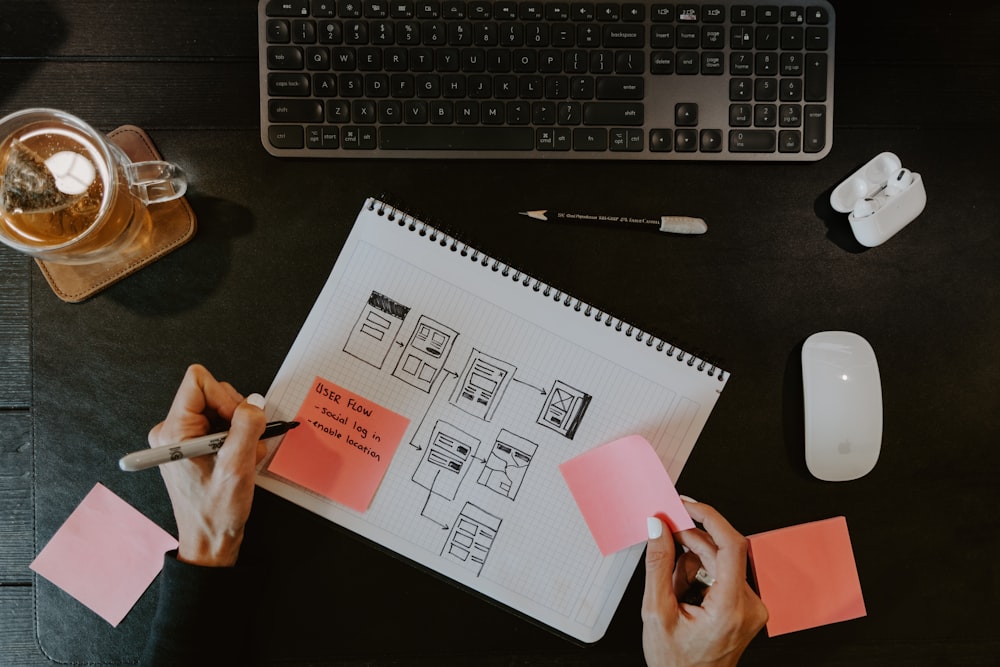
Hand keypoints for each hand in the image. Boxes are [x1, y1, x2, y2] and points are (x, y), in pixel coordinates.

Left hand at [147, 364, 266, 566]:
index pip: (198, 381)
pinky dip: (238, 440)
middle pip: (214, 393)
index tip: (239, 421)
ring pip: (222, 409)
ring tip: (244, 459)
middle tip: (244, 446)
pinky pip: (222, 425)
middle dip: (238, 416)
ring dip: (242, 431)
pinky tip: (241, 462)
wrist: (209, 542)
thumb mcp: (237, 468)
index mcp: (174, 432)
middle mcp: (173, 430)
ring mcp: (183, 438)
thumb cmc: (215, 513)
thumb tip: (256, 402)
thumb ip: (247, 428)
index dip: (226, 396)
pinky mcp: (193, 445)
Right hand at [642, 500, 767, 666]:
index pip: (732, 546)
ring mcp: (751, 607)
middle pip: (722, 551)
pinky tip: (684, 591)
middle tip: (663, 536)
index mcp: (730, 608)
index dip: (710, 518)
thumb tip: (657, 528)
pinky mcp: (746, 606)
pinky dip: (700, 574)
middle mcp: (748, 606)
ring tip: (673, 587)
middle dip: (690, 543)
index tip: (687, 505)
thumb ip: (657, 565)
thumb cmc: (676, 663)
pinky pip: (724, 573)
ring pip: (721, 560)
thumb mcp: (655, 612)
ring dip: (693, 562)